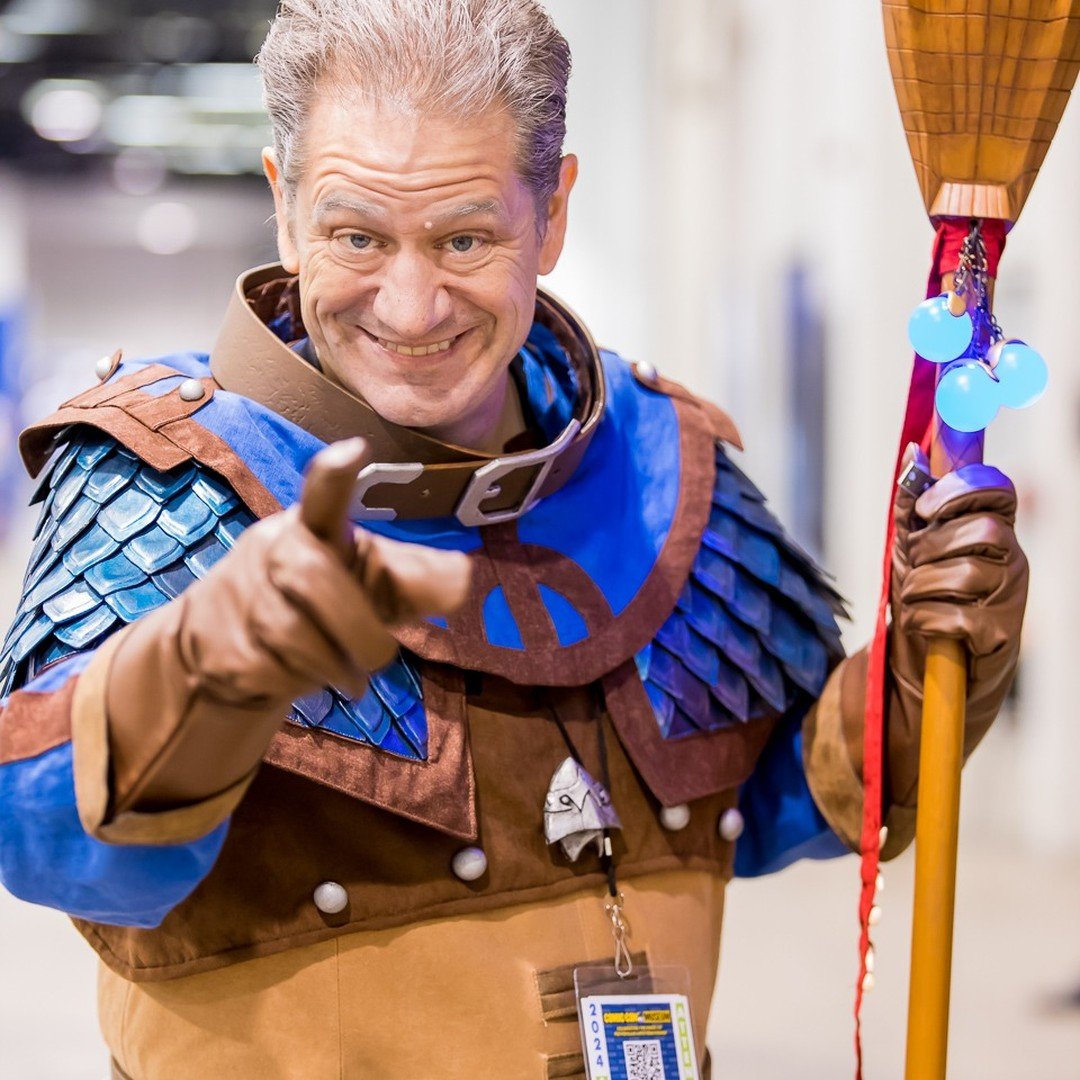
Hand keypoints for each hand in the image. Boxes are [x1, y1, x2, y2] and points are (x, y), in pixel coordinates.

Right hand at [103, 439, 470, 814]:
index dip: (335, 475)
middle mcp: (272, 551)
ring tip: (349, 675)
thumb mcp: (360, 587)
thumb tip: (463, 575)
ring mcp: (240, 597)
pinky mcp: (221, 645)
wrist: (212, 646)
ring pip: (292, 633)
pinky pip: (269, 669)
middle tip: (380, 658)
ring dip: (334, 664)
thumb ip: (409, 580)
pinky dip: (302, 684)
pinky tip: (306, 682)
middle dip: (358, 627)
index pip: (321, 496)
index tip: (354, 450)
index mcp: (312, 530)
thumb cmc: (307, 604)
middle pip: (313, 578)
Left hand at [887, 444, 1027, 805]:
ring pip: (965, 573)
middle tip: (914, 566)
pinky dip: (925, 620)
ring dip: (922, 587)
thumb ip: (912, 506)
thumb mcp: (909, 551)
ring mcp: (1010, 601)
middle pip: (983, 530)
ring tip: (915, 601)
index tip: (923, 508)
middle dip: (932, 546)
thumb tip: (914, 454)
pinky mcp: (1000, 639)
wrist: (920, 674)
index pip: (998, 490)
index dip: (960, 489)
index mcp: (994, 533)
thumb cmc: (921, 605)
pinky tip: (923, 627)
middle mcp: (1012, 563)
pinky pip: (957, 616)